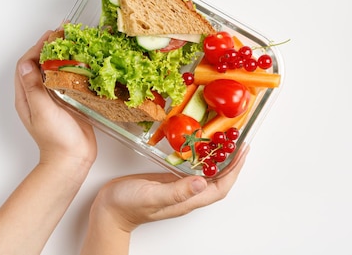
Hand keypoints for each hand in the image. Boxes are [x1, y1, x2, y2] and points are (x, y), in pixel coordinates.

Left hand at [15, 30, 96, 175]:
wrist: (72, 160)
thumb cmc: (56, 139)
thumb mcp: (42, 111)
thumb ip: (34, 87)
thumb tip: (26, 64)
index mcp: (27, 96)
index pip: (27, 64)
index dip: (38, 47)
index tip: (51, 36)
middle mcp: (38, 95)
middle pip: (40, 64)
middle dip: (50, 47)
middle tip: (64, 32)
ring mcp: (53, 98)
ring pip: (54, 70)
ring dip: (62, 55)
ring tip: (74, 41)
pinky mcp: (68, 102)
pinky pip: (68, 80)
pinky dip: (74, 68)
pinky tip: (85, 62)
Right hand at [79, 148, 247, 254]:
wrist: (109, 210)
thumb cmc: (128, 206)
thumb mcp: (153, 196)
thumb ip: (177, 191)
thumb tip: (202, 182)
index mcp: (187, 200)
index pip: (220, 187)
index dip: (234, 171)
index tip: (242, 152)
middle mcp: (186, 194)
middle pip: (218, 181)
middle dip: (232, 163)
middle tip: (239, 142)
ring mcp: (178, 186)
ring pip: (206, 174)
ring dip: (218, 160)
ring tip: (226, 142)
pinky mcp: (169, 180)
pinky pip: (192, 169)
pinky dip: (201, 158)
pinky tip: (200, 147)